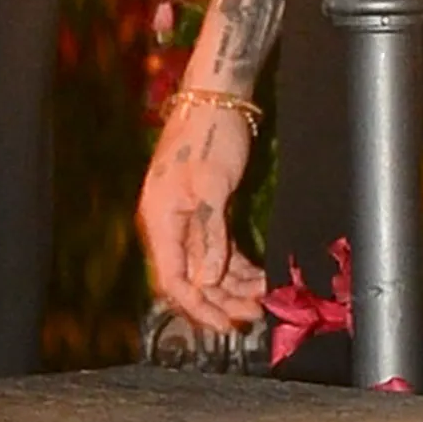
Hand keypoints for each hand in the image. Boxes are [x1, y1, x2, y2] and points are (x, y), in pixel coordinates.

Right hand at [136, 100, 264, 332]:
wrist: (216, 96)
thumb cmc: (210, 135)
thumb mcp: (213, 186)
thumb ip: (209, 235)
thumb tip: (207, 280)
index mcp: (161, 217)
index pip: (173, 278)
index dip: (198, 306)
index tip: (226, 324)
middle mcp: (169, 221)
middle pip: (191, 276)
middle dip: (221, 299)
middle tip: (253, 314)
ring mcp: (186, 215)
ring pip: (206, 264)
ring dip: (232, 284)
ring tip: (262, 298)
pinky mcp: (204, 207)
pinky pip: (216, 246)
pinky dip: (236, 263)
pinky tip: (258, 275)